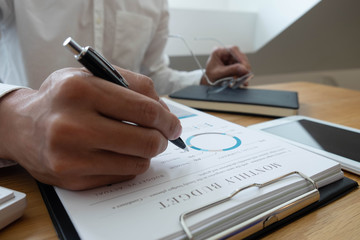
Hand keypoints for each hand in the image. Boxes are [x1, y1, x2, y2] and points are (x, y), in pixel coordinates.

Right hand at [0, 67, 181, 189]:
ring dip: (146, 153)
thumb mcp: (92, 76)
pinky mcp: (72, 179)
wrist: (22, 126)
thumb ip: (133, 85)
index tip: (174, 125)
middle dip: (162, 139)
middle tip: (162, 136)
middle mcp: (72, 125)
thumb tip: (165, 112)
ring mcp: (71, 157)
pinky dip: (129, 164)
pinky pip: (122, 175)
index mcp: (80, 90)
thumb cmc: (62, 98)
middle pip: (146, 141)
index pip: (144, 109)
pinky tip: (119, 153)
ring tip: (138, 142)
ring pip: (138, 162)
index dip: (168, 119)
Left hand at [200, 46, 251, 85]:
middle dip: (244, 66)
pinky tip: (243, 80)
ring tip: (244, 80)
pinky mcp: (234, 63)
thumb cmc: (210, 76)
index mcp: (219, 51)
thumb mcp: (219, 73)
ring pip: (242, 62)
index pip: (232, 49)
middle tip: (247, 75)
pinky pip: (242, 67)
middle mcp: (226, 52)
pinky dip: (243, 74)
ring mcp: (231, 57)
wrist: (208, 81)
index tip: (245, 66)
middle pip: (239, 55)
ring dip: (244, 71)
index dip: (241, 57)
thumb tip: (244, 69)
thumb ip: (231, 70)